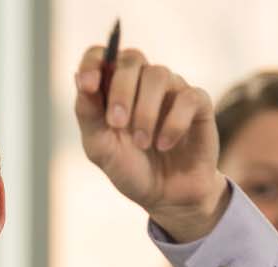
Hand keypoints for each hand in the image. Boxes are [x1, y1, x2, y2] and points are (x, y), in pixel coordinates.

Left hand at [74, 45, 228, 241]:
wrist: (168, 198)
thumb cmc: (132, 170)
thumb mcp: (101, 149)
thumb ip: (88, 116)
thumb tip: (79, 80)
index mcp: (114, 88)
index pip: (101, 56)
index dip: (93, 63)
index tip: (88, 85)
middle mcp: (143, 82)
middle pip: (132, 59)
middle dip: (121, 90)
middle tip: (117, 124)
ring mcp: (172, 90)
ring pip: (159, 75)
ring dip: (146, 111)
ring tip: (142, 143)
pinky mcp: (198, 104)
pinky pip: (188, 97)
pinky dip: (174, 122)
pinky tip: (165, 145)